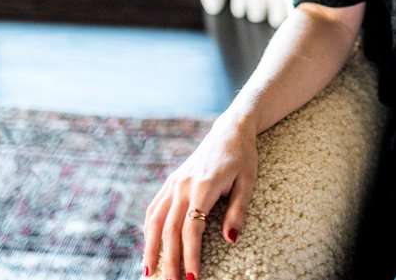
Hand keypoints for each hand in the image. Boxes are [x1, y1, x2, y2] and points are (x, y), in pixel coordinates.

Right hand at [143, 114, 258, 278]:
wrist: (230, 130)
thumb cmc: (242, 157)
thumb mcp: (248, 181)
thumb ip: (238, 211)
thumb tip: (230, 240)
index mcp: (203, 186)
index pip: (191, 229)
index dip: (190, 255)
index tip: (192, 277)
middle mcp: (183, 186)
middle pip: (169, 230)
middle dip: (168, 260)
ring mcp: (174, 183)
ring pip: (155, 221)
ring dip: (150, 248)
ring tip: (149, 273)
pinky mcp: (171, 181)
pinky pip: (154, 208)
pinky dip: (148, 229)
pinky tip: (148, 246)